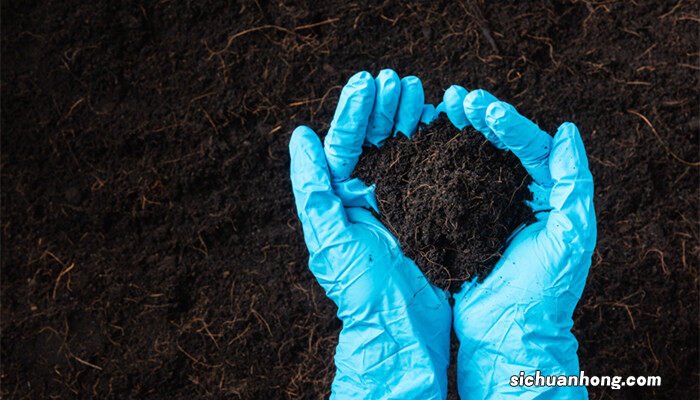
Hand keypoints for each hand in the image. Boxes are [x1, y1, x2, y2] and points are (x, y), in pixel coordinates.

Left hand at [290, 70, 450, 398]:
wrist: (406, 330)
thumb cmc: (363, 292)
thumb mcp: (331, 241)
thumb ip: (314, 191)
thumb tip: (299, 138)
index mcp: (341, 200)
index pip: (344, 145)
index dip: (353, 112)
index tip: (365, 81)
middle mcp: (369, 196)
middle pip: (374, 140)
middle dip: (384, 107)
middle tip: (397, 79)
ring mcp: (402, 202)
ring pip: (404, 149)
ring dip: (410, 118)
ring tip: (419, 90)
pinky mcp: (431, 211)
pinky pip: (432, 170)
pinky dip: (437, 143)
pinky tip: (443, 120)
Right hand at [443, 87, 596, 398]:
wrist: (507, 334)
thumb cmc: (546, 290)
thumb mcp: (571, 234)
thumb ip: (572, 182)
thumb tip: (568, 131)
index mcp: (546, 195)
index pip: (530, 147)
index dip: (508, 123)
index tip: (483, 108)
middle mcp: (516, 195)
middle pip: (497, 146)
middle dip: (478, 118)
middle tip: (455, 96)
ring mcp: (485, 208)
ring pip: (471, 160)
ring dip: (455, 132)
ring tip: (438, 107)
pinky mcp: (458, 223)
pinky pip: (448, 186)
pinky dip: (437, 163)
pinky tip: (423, 143)